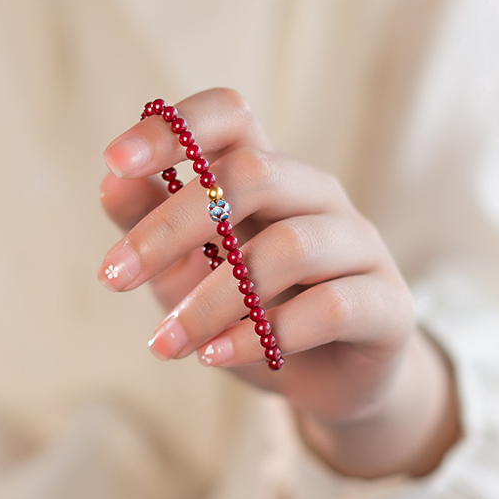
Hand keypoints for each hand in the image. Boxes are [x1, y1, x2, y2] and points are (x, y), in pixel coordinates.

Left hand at [98, 89, 459, 478]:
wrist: (325, 383)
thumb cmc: (248, 314)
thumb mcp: (187, 272)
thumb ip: (152, 227)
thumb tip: (110, 182)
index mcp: (266, 174)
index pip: (231, 115)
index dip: (175, 127)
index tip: (115, 160)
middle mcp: (316, 196)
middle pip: (252, 176)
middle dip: (173, 226)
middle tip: (114, 277)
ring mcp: (359, 245)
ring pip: (289, 247)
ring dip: (212, 300)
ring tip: (165, 343)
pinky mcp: (388, 303)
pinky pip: (331, 307)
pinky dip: (265, 336)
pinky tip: (218, 357)